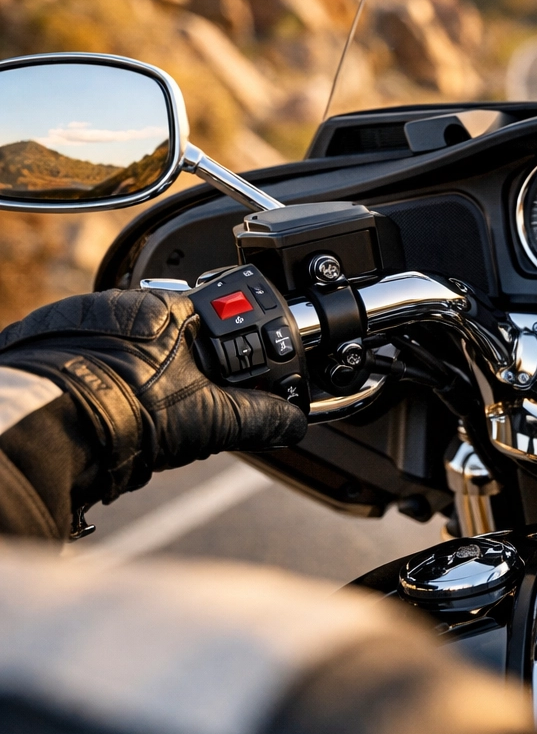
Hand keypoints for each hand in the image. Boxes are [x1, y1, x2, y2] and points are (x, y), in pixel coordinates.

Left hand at [0, 289, 305, 503]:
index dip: (229, 351)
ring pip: (128, 343)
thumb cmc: (126, 413)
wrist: (54, 429)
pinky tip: (110, 408)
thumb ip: (258, 417)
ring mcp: (83, 320)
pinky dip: (103, 375)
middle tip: (182, 404)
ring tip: (142, 412)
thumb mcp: (210, 421)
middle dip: (183, 367)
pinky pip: (91, 351)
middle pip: (169, 332)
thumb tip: (291, 421)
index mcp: (169, 312)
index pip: (216, 317)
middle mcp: (123, 304)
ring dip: (140, 372)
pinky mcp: (50, 338)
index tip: (232, 378)